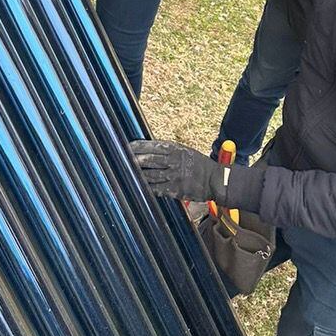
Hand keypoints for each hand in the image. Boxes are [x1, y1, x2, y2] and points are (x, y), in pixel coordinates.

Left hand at [129, 138, 260, 205]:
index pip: (153, 146)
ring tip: (125, 173)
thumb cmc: (199, 165)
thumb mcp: (185, 152)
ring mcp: (173, 176)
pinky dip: (146, 187)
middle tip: (121, 159)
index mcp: (175, 149)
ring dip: (137, 174)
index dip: (138, 146)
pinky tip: (137, 186)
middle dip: (134, 159)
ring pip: (150, 174)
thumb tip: (150, 149)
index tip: (127, 146)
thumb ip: (169, 151)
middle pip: (149, 159)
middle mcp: (173, 161)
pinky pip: (156, 188)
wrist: (215, 180)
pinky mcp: (175, 189)